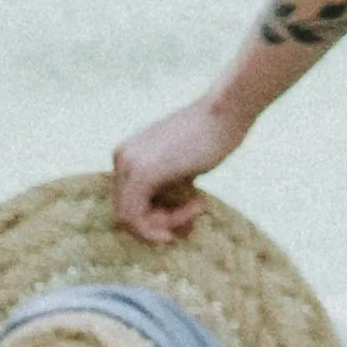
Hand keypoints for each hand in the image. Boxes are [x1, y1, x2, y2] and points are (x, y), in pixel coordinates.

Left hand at [112, 92, 245, 244]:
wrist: (226, 111)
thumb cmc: (213, 137)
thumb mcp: (184, 170)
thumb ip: (172, 197)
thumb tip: (173, 234)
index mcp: (126, 154)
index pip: (129, 202)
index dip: (157, 217)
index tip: (190, 211)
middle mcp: (121, 157)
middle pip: (127, 213)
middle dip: (161, 223)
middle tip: (196, 213)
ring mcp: (128, 165)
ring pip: (131, 221)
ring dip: (167, 224)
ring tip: (199, 207)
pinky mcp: (142, 174)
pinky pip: (136, 219)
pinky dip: (161, 227)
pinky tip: (195, 208)